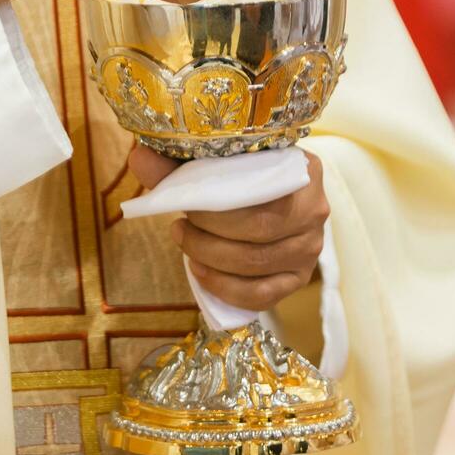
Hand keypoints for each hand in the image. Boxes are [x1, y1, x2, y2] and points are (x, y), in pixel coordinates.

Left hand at [129, 146, 328, 311]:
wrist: (270, 198)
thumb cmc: (241, 179)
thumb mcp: (214, 164)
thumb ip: (179, 163)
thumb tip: (139, 158)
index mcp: (302, 170)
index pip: (261, 190)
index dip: (218, 204)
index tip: (184, 203)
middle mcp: (316, 209)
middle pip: (260, 230)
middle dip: (209, 234)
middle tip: (179, 228)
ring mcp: (311, 248)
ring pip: (258, 264)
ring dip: (212, 260)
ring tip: (187, 246)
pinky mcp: (299, 279)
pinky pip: (263, 295)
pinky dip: (226, 289)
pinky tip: (202, 273)